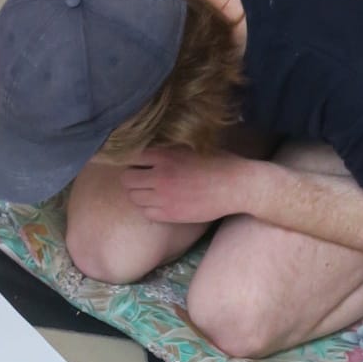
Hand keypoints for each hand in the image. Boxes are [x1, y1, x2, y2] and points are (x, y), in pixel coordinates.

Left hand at [121, 149, 252, 226]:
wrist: (235, 186)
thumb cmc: (217, 163)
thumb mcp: (190, 147)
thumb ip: (168, 148)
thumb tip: (147, 146)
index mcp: (165, 155)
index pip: (130, 157)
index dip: (133, 160)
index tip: (139, 163)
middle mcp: (160, 176)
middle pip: (127, 179)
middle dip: (132, 178)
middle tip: (143, 179)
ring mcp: (163, 197)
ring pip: (134, 198)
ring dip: (140, 194)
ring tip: (152, 191)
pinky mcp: (169, 214)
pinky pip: (146, 212)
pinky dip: (149, 208)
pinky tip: (161, 203)